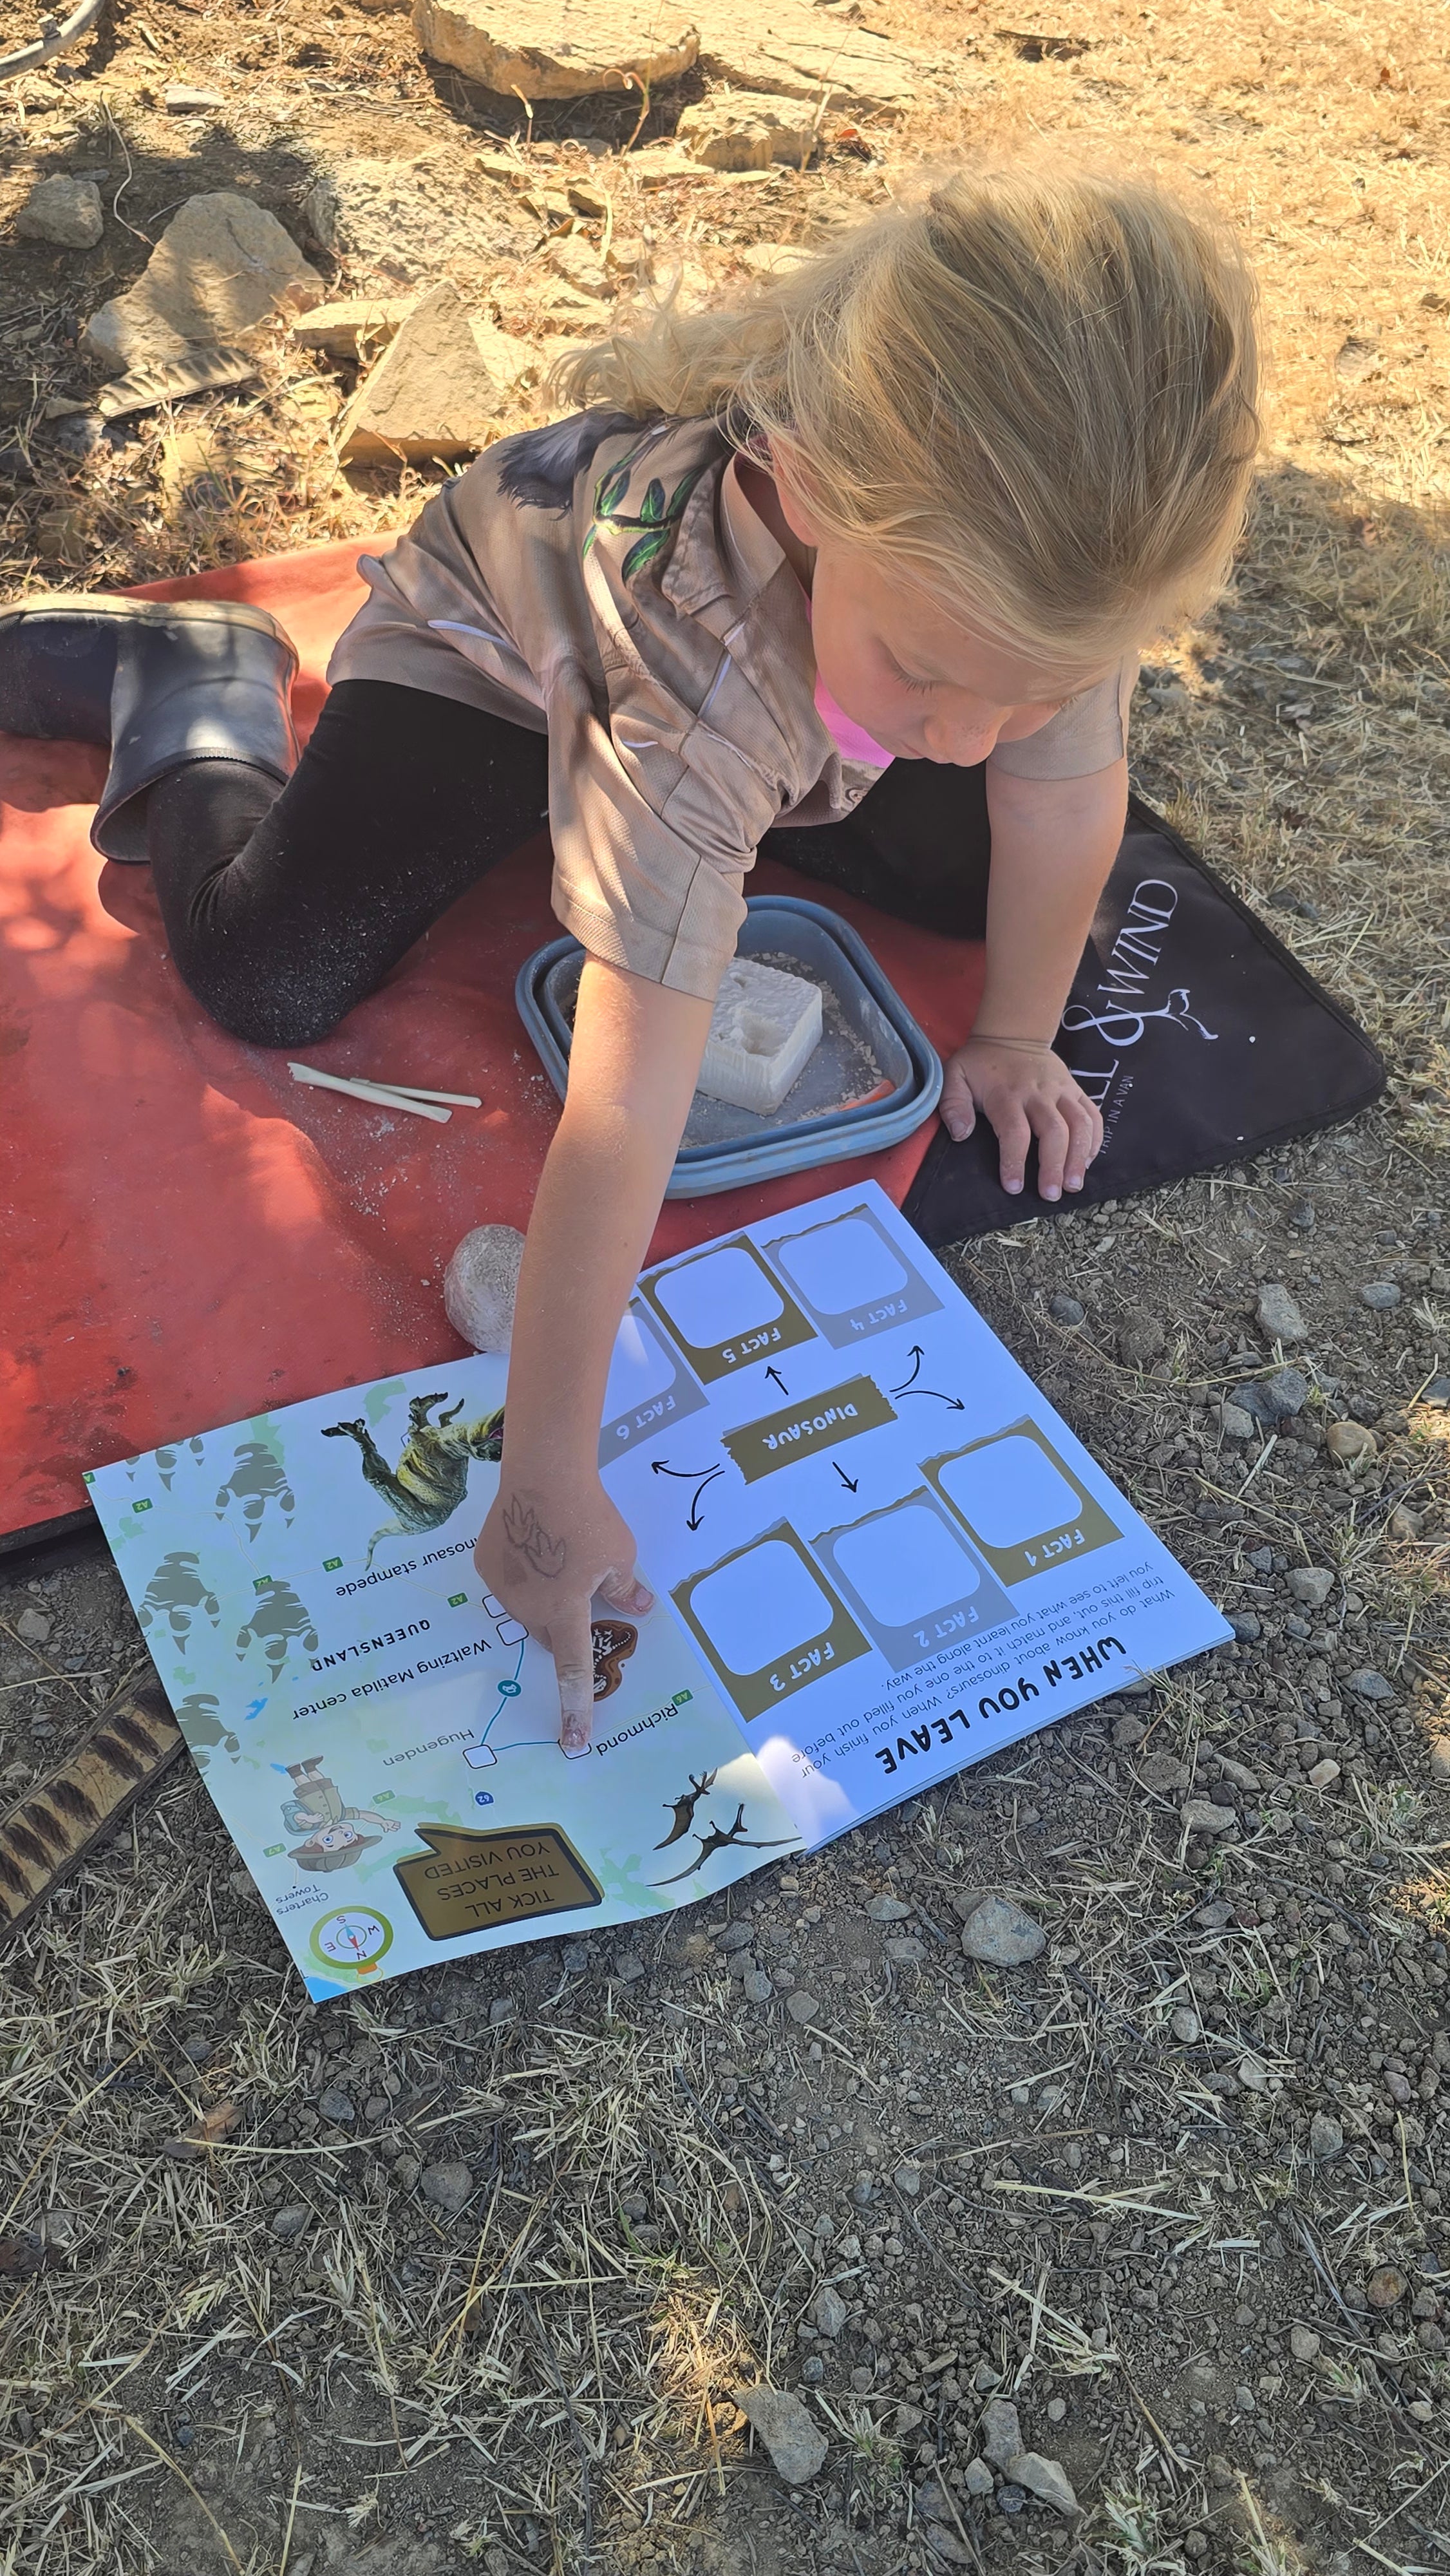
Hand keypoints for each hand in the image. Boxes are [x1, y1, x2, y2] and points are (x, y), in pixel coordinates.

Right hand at [475, 1472, 651, 1752]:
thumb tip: (640, 1607)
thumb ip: (625, 1587)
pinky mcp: (485, 1563)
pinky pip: (509, 1582)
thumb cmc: (588, 1516)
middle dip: (566, 1624)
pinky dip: (523, 1572)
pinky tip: (534, 1540)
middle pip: (550, 1633)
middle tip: (582, 1590)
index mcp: (564, 1612)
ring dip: (544, 1596)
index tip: (573, 1742)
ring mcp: (502, 1586)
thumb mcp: (620, 1555)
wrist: (543, 1472)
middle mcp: (527, 1608)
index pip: (571, 1672)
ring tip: (559, 1553)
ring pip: (527, 1608)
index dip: (576, 1708)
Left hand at [940, 1035, 1102, 1200]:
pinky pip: (1093, 1115)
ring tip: (1074, 1185)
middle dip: (1054, 1166)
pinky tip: (1087, 1162)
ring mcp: (1061, 1090)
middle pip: (1054, 1131)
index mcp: (1007, 1094)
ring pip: (1079, 1124)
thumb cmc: (980, 1064)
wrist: (1013, 1035)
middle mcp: (1038, 1093)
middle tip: (1051, 1195)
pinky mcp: (1076, 1090)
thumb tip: (961, 1135)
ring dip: (1079, 1156)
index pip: (1015, 1131)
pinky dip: (1095, 1140)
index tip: (1013, 1187)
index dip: (1015, 1160)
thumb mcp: (954, 1076)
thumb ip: (953, 1105)